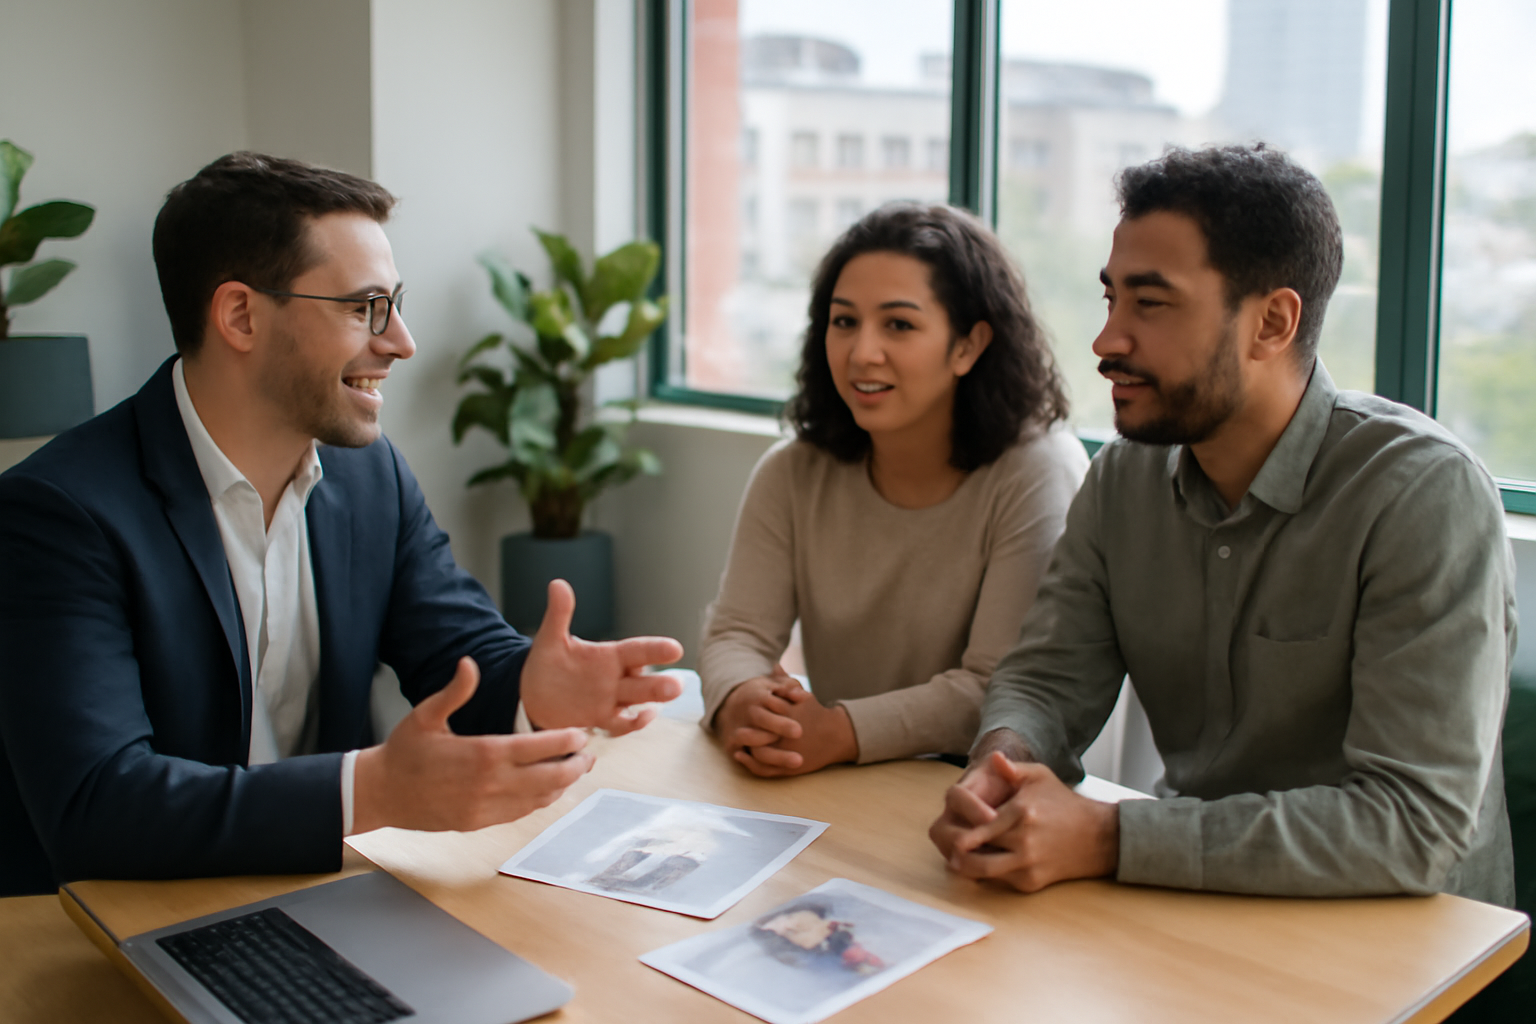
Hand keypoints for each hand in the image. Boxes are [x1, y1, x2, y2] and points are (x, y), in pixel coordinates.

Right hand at [352, 656, 594, 833]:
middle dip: (574, 765)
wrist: (380, 793)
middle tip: (590, 754)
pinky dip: (541, 802)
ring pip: (538, 798)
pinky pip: (520, 813)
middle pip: (548, 777)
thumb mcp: (425, 715)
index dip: (565, 742)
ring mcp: (485, 807)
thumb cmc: (403, 750)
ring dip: (562, 785)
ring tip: (577, 770)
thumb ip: (454, 691)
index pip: (537, 748)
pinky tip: (549, 790)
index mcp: (481, 753)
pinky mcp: (479, 823)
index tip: (582, 734)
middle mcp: (488, 784)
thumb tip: (469, 663)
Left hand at [520, 579, 683, 734]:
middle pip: (644, 680)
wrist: (532, 695)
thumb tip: (558, 583)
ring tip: (661, 705)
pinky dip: (633, 722)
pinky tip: (642, 718)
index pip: (638, 651)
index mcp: (609, 656)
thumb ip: (560, 614)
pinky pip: (621, 723)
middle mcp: (616, 677)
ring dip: (652, 703)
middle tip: (677, 686)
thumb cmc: (547, 663)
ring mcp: (611, 700)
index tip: (675, 649)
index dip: (655, 650)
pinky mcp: (601, 719)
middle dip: (661, 684)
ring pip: (637, 701)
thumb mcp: (551, 638)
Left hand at [718, 667, 858, 777]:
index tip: (744, 711)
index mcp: (792, 716)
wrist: (836, 735)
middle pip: (762, 737)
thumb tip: (775, 665)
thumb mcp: (803, 696)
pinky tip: (741, 756)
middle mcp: (790, 736)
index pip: (768, 716)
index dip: (754, 715)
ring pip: (763, 755)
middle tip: (736, 731)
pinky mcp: (790, 768)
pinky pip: (766, 770)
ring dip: (748, 751)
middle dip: (749, 734)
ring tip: (736, 745)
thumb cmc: (816, 713)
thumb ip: (786, 682)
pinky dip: (752, 765)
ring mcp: (790, 753)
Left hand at [930, 751, 1119, 892]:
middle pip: (977, 849)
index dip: (962, 828)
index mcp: (1022, 812)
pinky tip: (979, 862)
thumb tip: (994, 757)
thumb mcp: (1041, 777)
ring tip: (955, 858)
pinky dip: (987, 873)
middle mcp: (1024, 840)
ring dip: (966, 865)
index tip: (950, 825)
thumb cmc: (1064, 803)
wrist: (1096, 837)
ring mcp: (1027, 864)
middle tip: (947, 842)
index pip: (981, 825)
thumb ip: (1014, 768)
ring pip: (984, 870)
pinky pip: (1000, 880)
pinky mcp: (1031, 882)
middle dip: (958, 847)